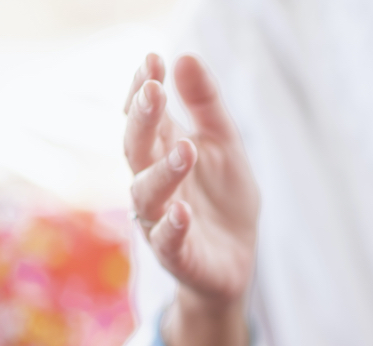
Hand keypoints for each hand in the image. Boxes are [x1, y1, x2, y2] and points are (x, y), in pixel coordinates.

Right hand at [124, 54, 258, 309]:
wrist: (235, 262)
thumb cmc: (222, 201)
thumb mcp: (224, 146)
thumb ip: (207, 106)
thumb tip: (185, 55)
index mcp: (162, 152)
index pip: (144, 117)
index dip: (143, 89)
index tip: (152, 60)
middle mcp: (152, 183)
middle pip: (137, 148)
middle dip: (143, 119)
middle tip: (153, 91)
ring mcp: (160, 220)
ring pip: (148, 193)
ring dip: (164, 171)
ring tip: (185, 149)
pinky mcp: (178, 255)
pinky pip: (168, 241)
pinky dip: (173, 225)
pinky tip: (183, 210)